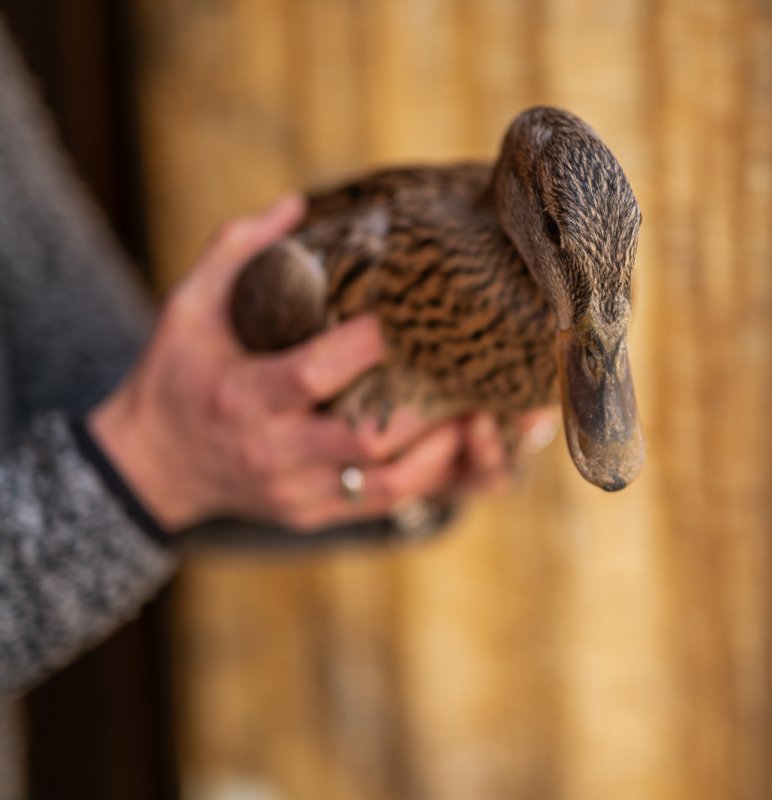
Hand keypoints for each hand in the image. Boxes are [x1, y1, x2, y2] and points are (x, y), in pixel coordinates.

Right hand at [90, 197, 554, 533]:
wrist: (155, 464)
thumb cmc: (177, 375)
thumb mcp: (187, 306)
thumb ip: (237, 251)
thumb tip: (299, 204)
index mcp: (243, 396)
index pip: (314, 372)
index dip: (367, 344)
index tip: (410, 312)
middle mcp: (271, 451)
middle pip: (365, 437)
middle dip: (426, 407)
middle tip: (471, 369)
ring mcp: (294, 491)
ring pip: (384, 483)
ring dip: (440, 452)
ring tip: (481, 414)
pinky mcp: (309, 514)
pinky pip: (377, 505)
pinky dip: (425, 479)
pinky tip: (454, 447)